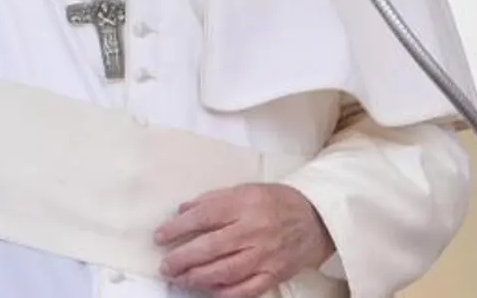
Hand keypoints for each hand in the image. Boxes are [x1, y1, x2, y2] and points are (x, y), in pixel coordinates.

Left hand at [154, 183, 335, 297]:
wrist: (316, 219)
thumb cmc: (276, 202)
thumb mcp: (246, 189)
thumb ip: (213, 199)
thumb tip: (182, 210)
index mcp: (245, 204)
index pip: (205, 216)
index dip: (178, 227)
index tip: (160, 236)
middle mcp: (254, 230)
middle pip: (212, 247)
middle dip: (183, 258)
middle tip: (165, 265)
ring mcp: (265, 255)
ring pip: (226, 271)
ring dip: (198, 278)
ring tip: (180, 279)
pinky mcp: (274, 274)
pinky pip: (246, 289)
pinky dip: (225, 293)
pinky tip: (209, 291)